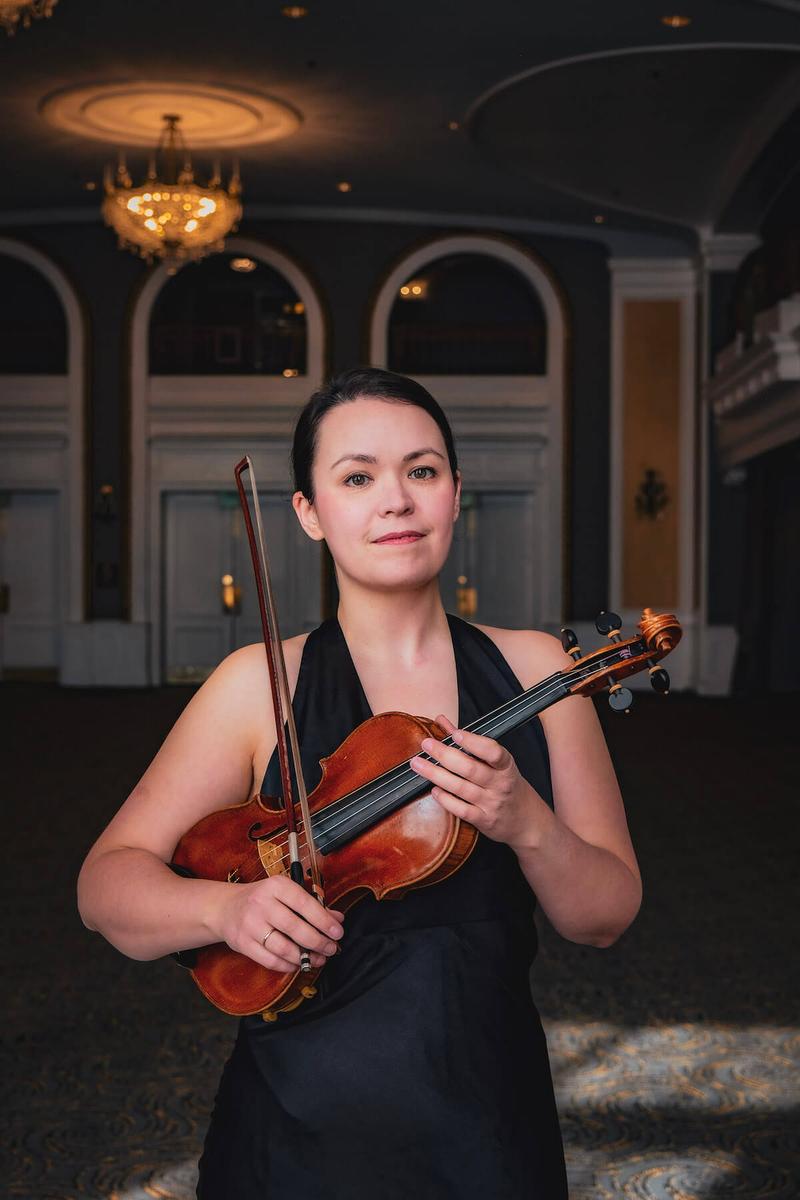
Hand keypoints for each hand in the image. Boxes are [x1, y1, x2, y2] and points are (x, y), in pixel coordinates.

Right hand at [214, 874, 344, 974]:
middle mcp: (261, 903)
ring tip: (319, 959)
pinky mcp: (243, 943)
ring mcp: (250, 924)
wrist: (225, 908)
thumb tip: (337, 918)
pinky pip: (270, 960)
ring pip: (283, 947)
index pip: (305, 903)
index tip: (338, 932)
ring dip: (304, 957)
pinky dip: (288, 965)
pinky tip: (298, 963)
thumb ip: (312, 904)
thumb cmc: (262, 899)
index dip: (324, 920)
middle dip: (318, 942)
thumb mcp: (285, 893)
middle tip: (331, 949)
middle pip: (295, 928)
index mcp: (276, 886)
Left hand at [409, 713, 549, 849]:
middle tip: (426, 745)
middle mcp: (500, 784)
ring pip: (461, 788)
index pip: (493, 752)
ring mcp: (492, 803)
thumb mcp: (496, 763)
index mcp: (505, 765)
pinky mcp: (484, 820)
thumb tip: (442, 722)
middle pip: (470, 769)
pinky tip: (434, 789)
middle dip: (445, 755)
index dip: (473, 742)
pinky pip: (462, 810)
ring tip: (418, 764)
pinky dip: (446, 799)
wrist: (526, 820)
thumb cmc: (506, 784)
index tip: (455, 733)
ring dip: (436, 775)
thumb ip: (468, 741)